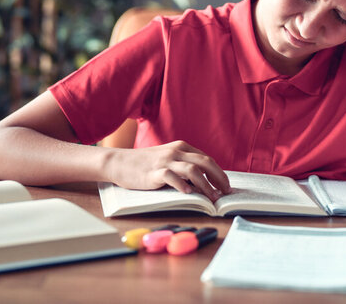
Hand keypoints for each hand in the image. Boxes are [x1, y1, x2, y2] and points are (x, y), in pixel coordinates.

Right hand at [105, 140, 231, 199]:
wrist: (119, 162)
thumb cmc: (144, 164)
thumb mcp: (167, 158)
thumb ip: (183, 165)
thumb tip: (203, 181)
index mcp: (181, 147)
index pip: (207, 159)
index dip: (219, 173)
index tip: (226, 186)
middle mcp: (176, 151)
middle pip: (205, 162)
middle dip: (219, 178)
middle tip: (226, 192)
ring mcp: (165, 161)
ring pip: (193, 170)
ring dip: (206, 185)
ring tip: (212, 197)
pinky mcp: (154, 172)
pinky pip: (172, 177)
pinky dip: (183, 185)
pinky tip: (189, 194)